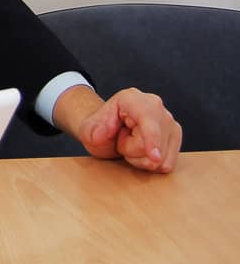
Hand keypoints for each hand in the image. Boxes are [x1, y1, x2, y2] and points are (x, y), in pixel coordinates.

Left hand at [54, 84, 181, 172]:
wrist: (108, 130)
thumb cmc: (100, 129)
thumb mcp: (88, 130)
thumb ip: (93, 131)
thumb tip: (100, 134)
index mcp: (133, 99)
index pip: (148, 121)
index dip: (152, 139)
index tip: (154, 157)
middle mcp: (155, 106)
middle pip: (154, 145)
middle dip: (133, 152)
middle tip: (121, 141)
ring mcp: (169, 121)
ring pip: (162, 158)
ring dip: (142, 159)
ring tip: (131, 146)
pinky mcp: (175, 136)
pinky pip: (168, 163)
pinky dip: (152, 164)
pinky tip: (142, 152)